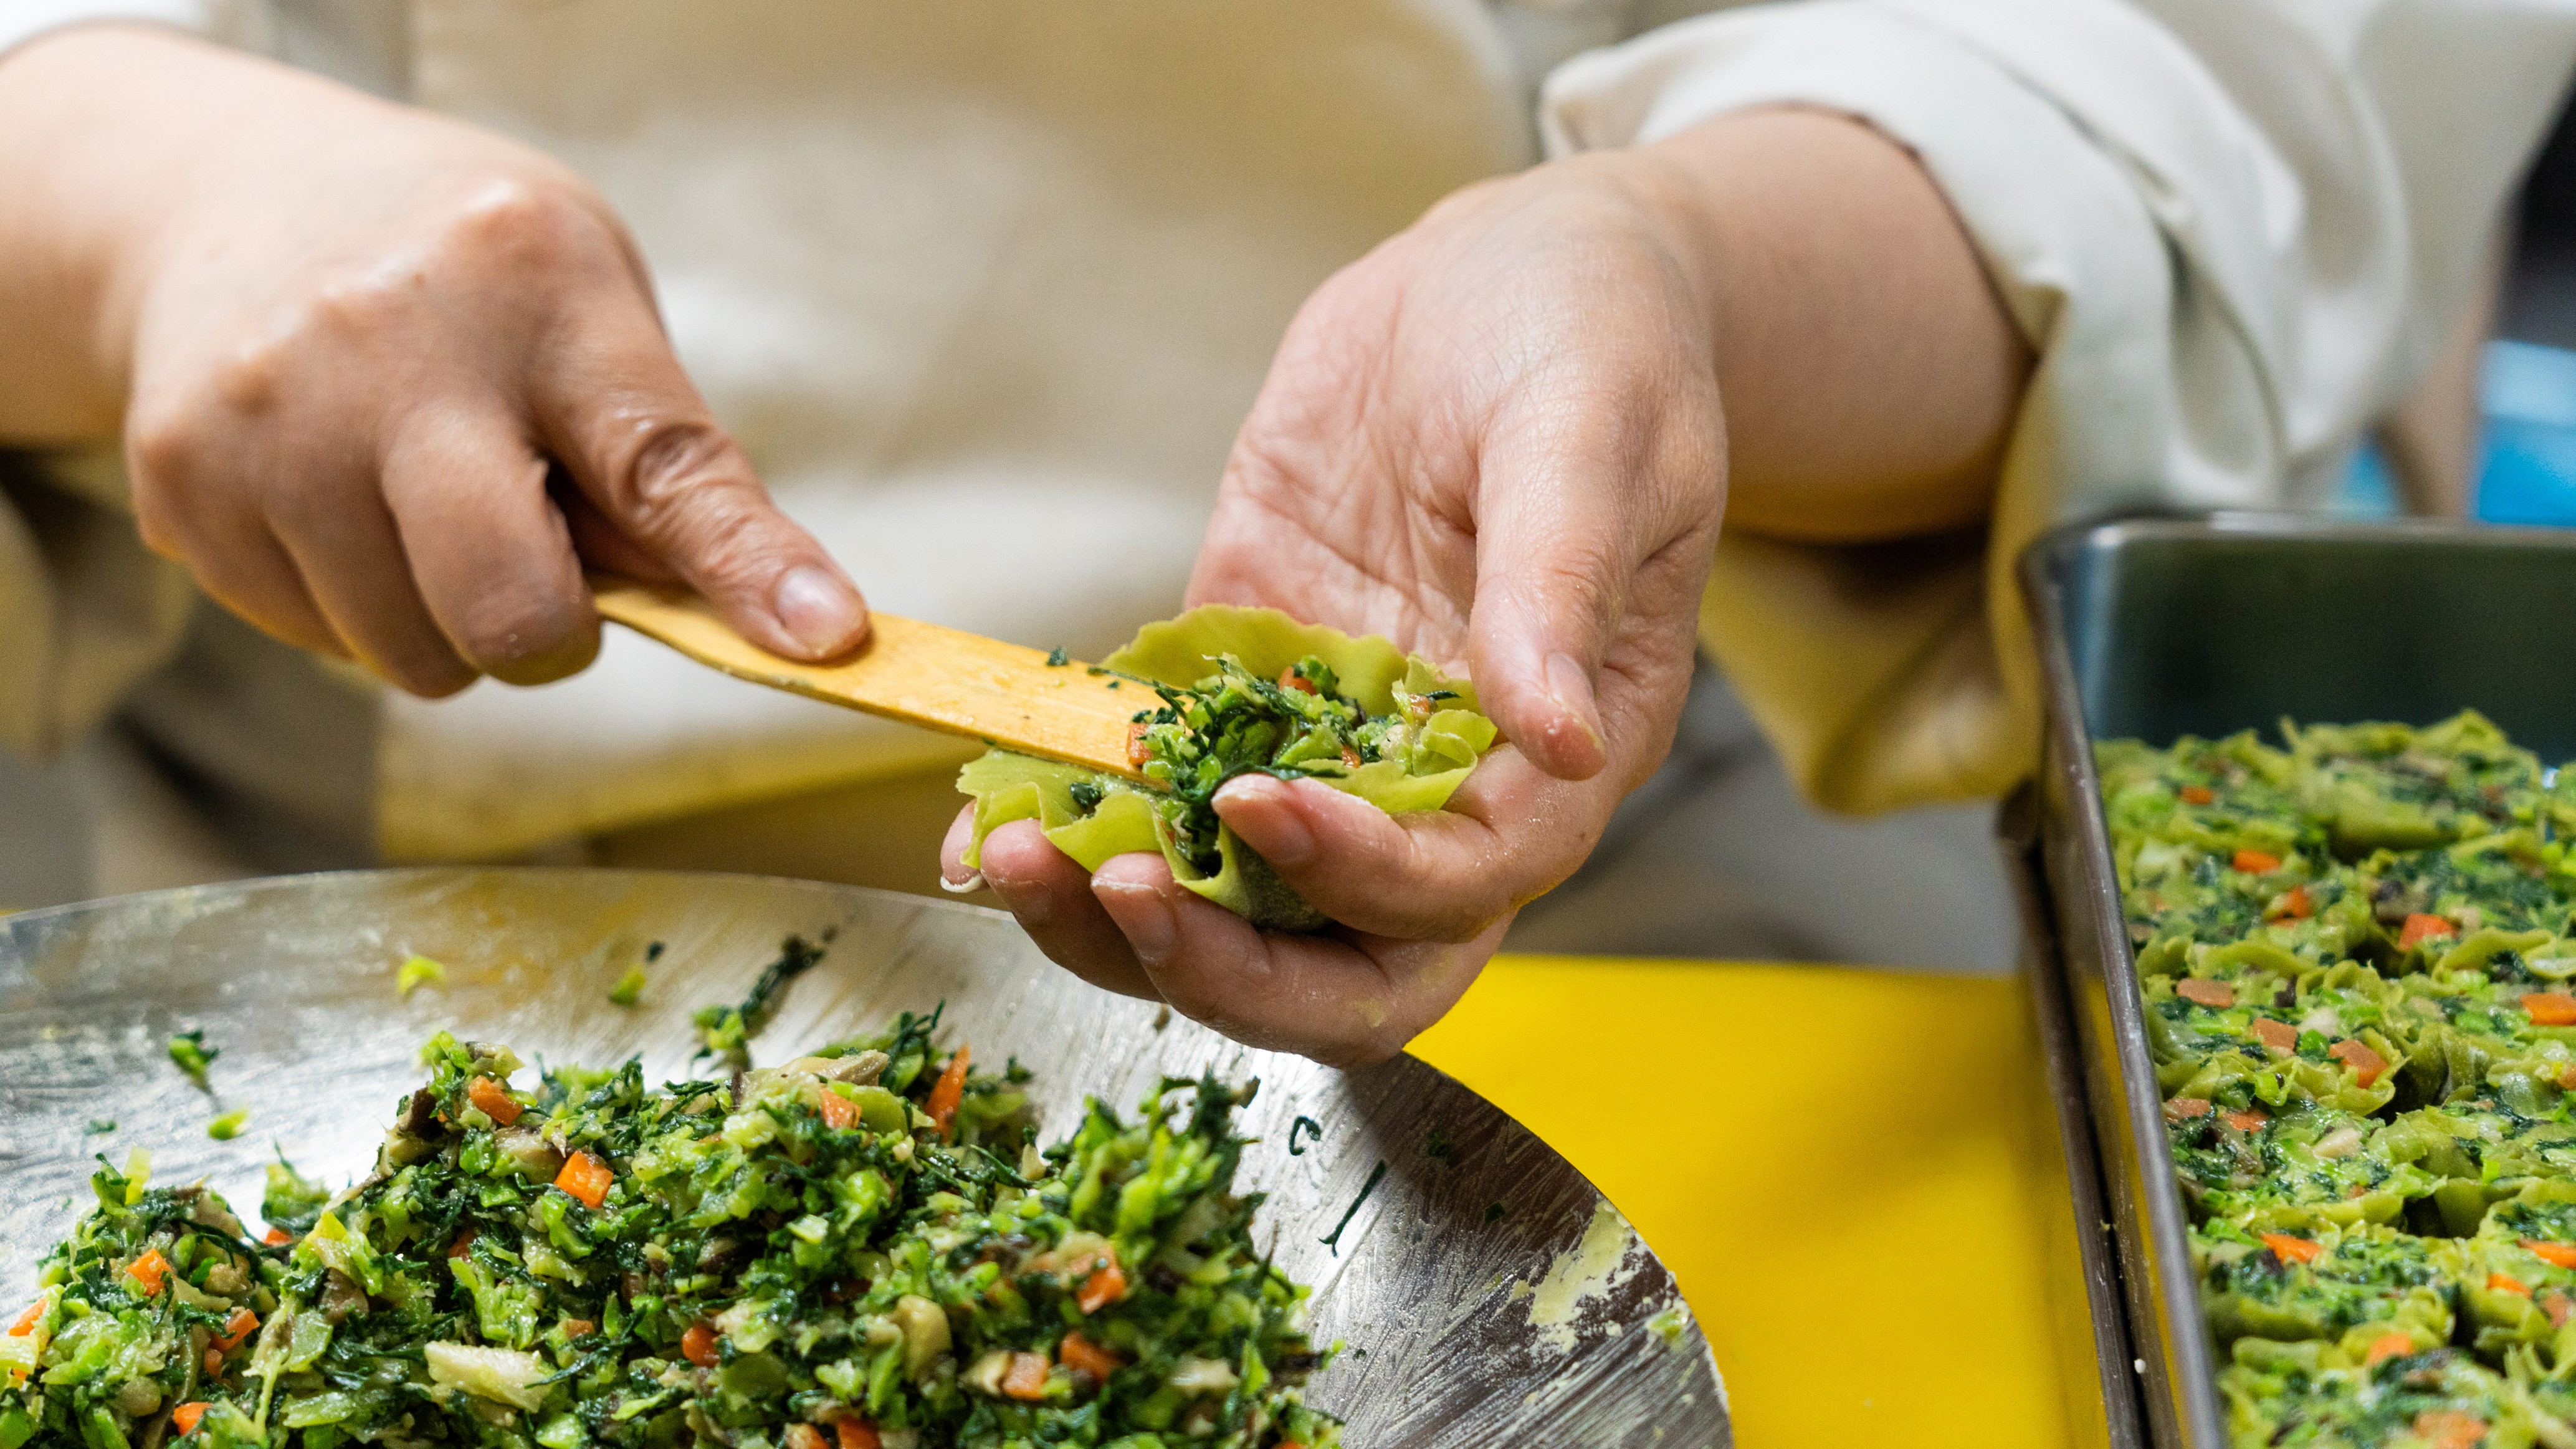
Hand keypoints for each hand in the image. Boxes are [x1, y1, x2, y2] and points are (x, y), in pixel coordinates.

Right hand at [0, 27, 864, 692]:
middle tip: (542, 575)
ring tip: (423, 506)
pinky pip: (314, 640)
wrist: (232, 194)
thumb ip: (666, 462)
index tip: (825, 641)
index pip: (665, 464)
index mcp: (537, 287)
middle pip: (508, 608)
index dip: (745, 568)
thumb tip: (765, 618)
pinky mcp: (180, 483)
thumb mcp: (589, 305)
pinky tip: (339, 500)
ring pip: (407, 654)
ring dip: (443, 623)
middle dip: (548, 637)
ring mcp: (269, 419)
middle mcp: (391, 347)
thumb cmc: (467, 275)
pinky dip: (350, 605)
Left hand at [948, 148, 1730, 1064]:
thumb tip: (1558, 736)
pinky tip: (985, 831)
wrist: (1507, 274)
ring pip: (1235, 907)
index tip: (1262, 803)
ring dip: (1125, 919)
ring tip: (1016, 865)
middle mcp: (1440, 783)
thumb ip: (1561, 584)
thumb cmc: (1595, 348)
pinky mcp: (1240, 674)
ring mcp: (1331, 740)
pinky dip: (1074, 820)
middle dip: (1227, 966)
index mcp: (1554, 759)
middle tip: (1118, 893)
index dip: (1361, 878)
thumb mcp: (1597, 439)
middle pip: (1345, 964)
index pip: (1460, 887)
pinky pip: (1156, 784)